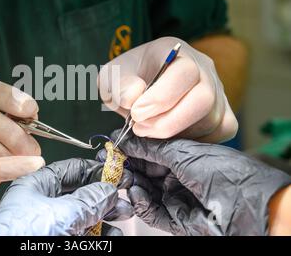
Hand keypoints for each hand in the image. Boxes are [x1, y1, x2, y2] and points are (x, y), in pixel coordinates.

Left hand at [0, 159, 133, 235]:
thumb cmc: (23, 236)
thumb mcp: (63, 213)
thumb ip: (89, 200)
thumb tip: (108, 190)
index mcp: (35, 186)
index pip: (70, 170)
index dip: (95, 170)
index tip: (116, 173)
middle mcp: (42, 204)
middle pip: (80, 194)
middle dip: (104, 196)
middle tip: (123, 197)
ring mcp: (48, 225)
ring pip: (83, 216)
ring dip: (106, 216)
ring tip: (123, 216)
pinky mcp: (54, 240)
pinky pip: (81, 234)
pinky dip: (99, 234)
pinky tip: (112, 234)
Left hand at [99, 37, 237, 142]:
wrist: (138, 91)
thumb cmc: (126, 81)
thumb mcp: (111, 78)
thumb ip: (118, 85)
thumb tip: (133, 96)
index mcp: (176, 52)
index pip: (184, 72)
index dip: (161, 97)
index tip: (136, 113)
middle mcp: (204, 69)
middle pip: (204, 98)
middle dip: (168, 121)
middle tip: (140, 128)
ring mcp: (218, 91)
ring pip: (211, 119)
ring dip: (176, 133)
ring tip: (148, 131)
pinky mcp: (223, 114)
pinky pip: (221, 131)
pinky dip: (196, 141)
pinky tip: (171, 139)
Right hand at [109, 130, 290, 234]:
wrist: (246, 207)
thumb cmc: (225, 174)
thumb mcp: (185, 153)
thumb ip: (153, 147)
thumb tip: (128, 139)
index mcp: (183, 157)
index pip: (150, 151)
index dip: (132, 148)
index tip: (115, 145)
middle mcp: (179, 176)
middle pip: (145, 171)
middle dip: (128, 167)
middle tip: (112, 163)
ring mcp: (176, 197)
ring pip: (145, 190)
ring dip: (132, 184)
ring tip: (122, 177)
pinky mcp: (175, 218)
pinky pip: (151, 211)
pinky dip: (141, 203)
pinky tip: (136, 193)